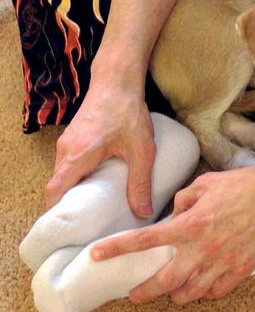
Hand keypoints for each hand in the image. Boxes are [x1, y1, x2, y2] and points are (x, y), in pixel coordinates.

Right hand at [45, 65, 155, 217]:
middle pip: (57, 186)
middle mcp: (66, 151)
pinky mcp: (75, 137)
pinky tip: (97, 184)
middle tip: (84, 226)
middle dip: (67, 207)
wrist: (117, 80)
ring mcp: (68, 142)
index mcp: (77, 156)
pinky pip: (69, 164)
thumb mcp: (140, 150)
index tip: (67, 231)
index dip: (56, 214)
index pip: (54, 192)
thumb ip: (140, 182)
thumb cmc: (128, 112)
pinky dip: (77, 178)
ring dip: (73, 192)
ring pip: (63, 175)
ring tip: (92, 210)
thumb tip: (142, 212)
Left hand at [90, 155, 254, 304]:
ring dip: (176, 295)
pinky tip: (203, 287)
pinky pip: (217, 292)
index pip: (146, 239)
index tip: (97, 255)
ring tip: (171, 292)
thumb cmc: (244, 184)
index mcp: (191, 223)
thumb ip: (183, 200)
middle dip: (143, 292)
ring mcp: (223, 262)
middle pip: (165, 281)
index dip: (118, 248)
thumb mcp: (206, 183)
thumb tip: (174, 215)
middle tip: (133, 295)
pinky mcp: (242, 269)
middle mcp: (203, 248)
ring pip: (191, 293)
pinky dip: (206, 293)